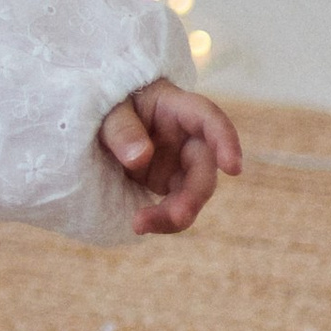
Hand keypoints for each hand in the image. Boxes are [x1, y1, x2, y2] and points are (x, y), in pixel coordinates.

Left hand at [99, 81, 241, 235]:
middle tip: (178, 216)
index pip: (209, 119)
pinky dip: (161, 218)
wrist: (98, 121)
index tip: (233, 169)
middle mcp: (186, 137)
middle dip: (194, 195)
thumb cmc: (110, 104)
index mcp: (177, 107)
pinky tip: (141, 224)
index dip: (226, 141)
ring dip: (175, 214)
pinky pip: (174, 205)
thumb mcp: (109, 109)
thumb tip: (141, 157)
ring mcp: (180, 162)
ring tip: (141, 225)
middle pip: (203, 166)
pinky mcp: (169, 182)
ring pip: (192, 192)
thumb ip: (122, 129)